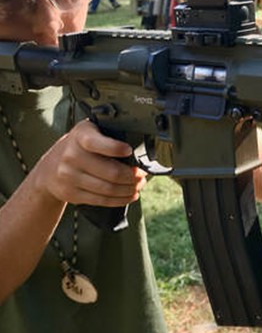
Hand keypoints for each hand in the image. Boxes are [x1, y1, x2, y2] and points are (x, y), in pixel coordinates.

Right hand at [26, 120, 145, 207]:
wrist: (49, 168)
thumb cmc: (79, 147)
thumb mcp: (89, 132)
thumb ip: (108, 135)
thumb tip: (139, 149)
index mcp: (80, 136)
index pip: (96, 143)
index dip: (115, 148)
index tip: (130, 151)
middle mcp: (71, 156)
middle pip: (111, 172)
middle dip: (133, 176)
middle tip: (142, 175)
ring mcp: (69, 177)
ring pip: (109, 189)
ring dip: (129, 189)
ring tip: (138, 185)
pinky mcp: (71, 194)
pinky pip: (101, 200)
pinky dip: (120, 199)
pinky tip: (129, 195)